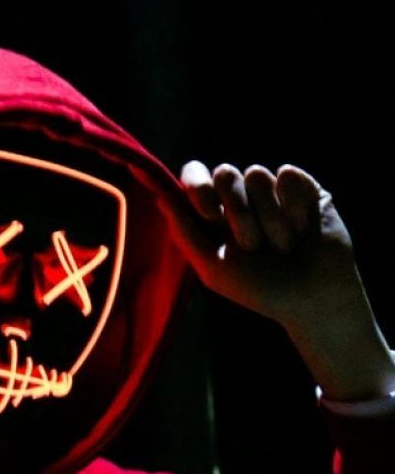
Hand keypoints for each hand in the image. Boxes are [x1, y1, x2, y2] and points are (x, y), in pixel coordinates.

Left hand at [176, 161, 355, 328]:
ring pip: (257, 175)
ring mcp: (272, 190)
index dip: (196, 184)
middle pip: (224, 172)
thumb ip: (185, 233)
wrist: (313, 300)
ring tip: (282, 247)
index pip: (194, 174)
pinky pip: (288, 176)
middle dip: (237, 213)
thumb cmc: (260, 289)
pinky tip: (301, 230)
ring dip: (268, 219)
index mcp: (214, 213)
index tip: (208, 213)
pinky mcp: (304, 187)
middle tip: (252, 246)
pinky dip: (292, 208)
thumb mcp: (213, 269)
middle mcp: (240, 197)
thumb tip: (161, 197)